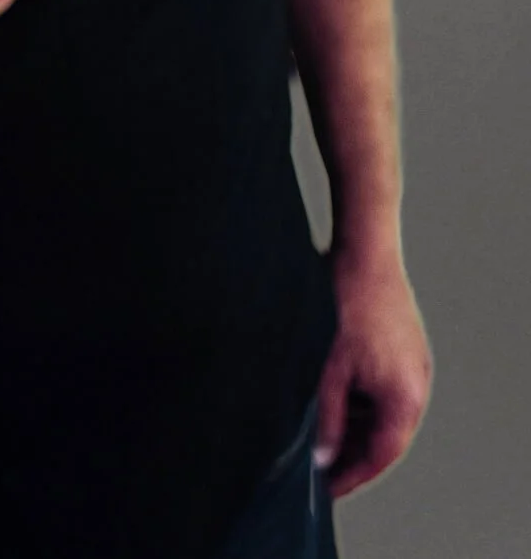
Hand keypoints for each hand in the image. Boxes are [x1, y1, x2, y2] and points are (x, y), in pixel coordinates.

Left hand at [314, 246, 433, 498]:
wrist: (363, 248)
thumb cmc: (344, 303)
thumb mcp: (327, 370)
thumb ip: (326, 419)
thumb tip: (323, 458)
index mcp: (405, 397)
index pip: (381, 454)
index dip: (352, 475)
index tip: (327, 487)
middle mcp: (417, 383)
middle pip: (386, 434)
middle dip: (351, 449)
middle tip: (318, 462)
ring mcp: (413, 362)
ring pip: (383, 409)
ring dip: (355, 421)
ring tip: (319, 427)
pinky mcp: (404, 344)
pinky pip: (384, 384)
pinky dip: (360, 395)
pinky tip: (331, 391)